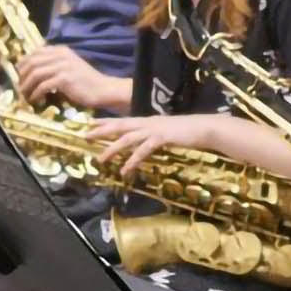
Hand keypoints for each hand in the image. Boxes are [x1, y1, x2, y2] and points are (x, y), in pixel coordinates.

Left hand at [18, 45, 122, 110]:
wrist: (103, 89)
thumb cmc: (85, 81)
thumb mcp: (68, 66)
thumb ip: (53, 64)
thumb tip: (31, 71)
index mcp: (60, 50)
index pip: (35, 52)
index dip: (23, 63)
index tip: (19, 74)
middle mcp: (60, 55)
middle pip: (32, 62)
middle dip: (22, 76)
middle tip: (20, 87)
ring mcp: (63, 66)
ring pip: (35, 74)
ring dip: (27, 86)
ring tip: (25, 95)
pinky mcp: (65, 79)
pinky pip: (43, 86)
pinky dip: (36, 94)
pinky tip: (35, 100)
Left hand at [91, 114, 218, 176]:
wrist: (204, 128)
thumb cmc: (185, 131)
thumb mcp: (164, 131)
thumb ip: (152, 134)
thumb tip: (143, 141)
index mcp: (146, 121)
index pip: (121, 120)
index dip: (105, 121)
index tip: (90, 123)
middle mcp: (146, 123)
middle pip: (119, 126)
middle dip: (101, 131)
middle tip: (85, 136)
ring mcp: (153, 130)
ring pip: (127, 139)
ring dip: (112, 148)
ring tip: (100, 159)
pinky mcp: (161, 138)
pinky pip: (143, 150)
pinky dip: (133, 160)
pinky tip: (125, 170)